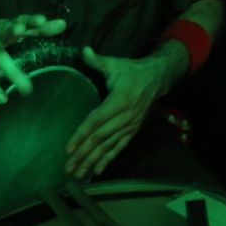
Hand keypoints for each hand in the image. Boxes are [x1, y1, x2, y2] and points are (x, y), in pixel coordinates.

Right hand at [0, 14, 65, 103]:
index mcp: (9, 26)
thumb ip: (37, 29)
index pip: (23, 20)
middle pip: (6, 29)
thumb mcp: (13, 30)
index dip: (35, 21)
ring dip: (11, 70)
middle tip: (22, 30)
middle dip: (14, 29)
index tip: (51, 23)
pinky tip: (2, 98)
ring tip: (27, 88)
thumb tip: (64, 24)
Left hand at [63, 46, 165, 178]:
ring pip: (109, 147)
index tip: (68, 149)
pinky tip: (98, 171)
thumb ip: (98, 60)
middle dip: (83, 154)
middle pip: (100, 139)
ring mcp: (130, 126)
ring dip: (93, 161)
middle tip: (68, 167)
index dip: (81, 135)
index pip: (96, 121)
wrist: (156, 79)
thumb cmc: (131, 71)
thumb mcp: (115, 64)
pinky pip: (120, 147)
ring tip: (79, 174)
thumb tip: (84, 50)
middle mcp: (125, 117)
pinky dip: (109, 160)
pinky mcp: (133, 130)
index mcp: (119, 101)